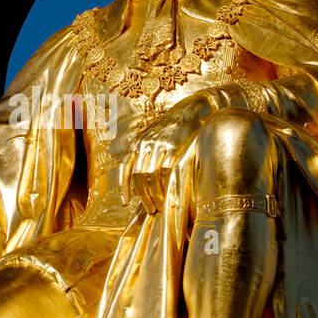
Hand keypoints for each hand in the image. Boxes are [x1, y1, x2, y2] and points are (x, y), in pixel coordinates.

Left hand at [121, 96, 214, 214]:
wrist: (194, 109)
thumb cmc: (175, 128)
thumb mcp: (155, 138)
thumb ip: (146, 157)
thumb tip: (138, 184)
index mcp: (138, 141)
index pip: (124, 167)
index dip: (123, 187)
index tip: (125, 203)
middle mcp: (146, 143)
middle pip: (138, 176)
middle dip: (142, 196)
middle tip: (149, 209)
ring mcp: (160, 144)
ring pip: (150, 176)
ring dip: (153, 195)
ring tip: (158, 206)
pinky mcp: (175, 146)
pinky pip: (166, 171)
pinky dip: (165, 186)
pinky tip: (168, 195)